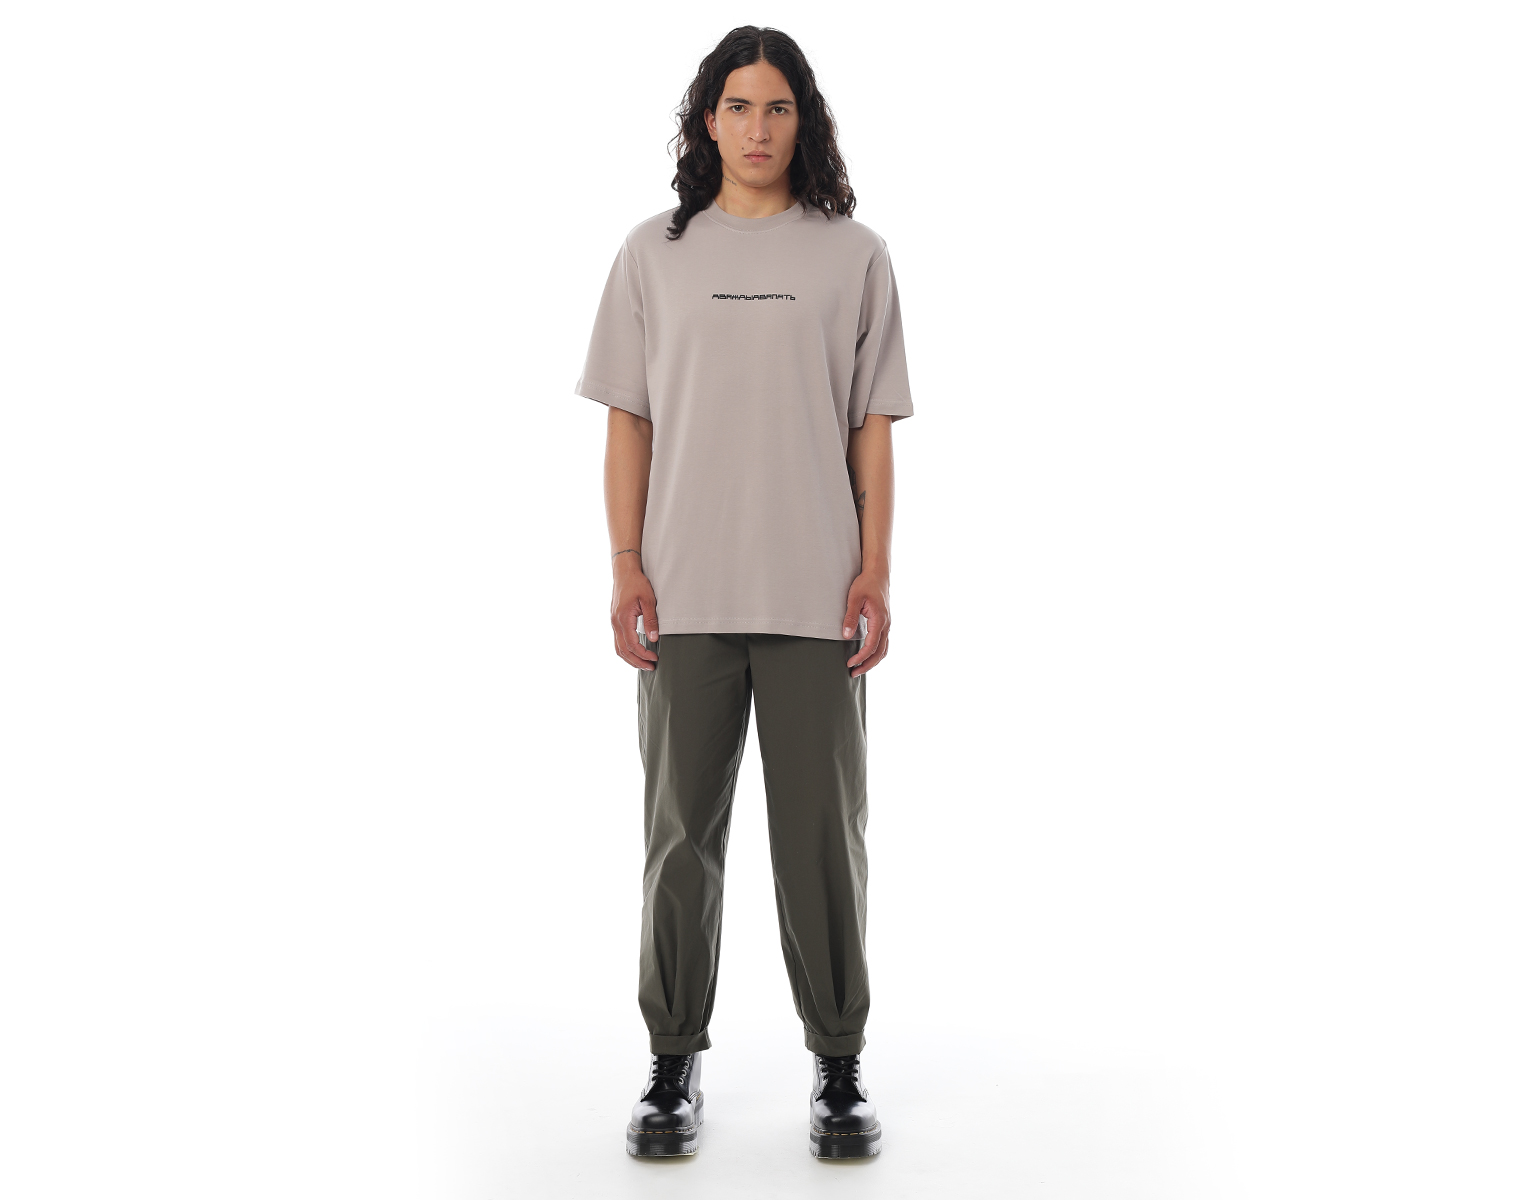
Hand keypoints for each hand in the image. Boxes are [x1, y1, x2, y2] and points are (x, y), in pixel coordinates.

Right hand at [611, 553, 658, 670]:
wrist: (624, 572)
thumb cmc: (637, 584)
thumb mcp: (648, 600)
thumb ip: (651, 620)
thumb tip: (654, 639)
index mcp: (623, 618)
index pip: (632, 644)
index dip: (644, 654)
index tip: (655, 658)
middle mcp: (615, 623)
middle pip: (623, 651)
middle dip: (637, 662)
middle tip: (651, 667)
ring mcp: (613, 623)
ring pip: (618, 648)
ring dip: (630, 659)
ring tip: (644, 664)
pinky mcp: (615, 621)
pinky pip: (618, 641)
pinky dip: (626, 651)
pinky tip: (636, 653)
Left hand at [842, 566, 889, 676]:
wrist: (878, 574)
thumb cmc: (866, 584)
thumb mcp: (854, 599)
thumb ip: (850, 618)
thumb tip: (846, 636)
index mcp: (880, 620)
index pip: (871, 645)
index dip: (861, 657)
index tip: (850, 664)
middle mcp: (886, 624)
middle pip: (880, 652)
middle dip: (867, 665)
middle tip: (853, 673)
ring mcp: (887, 624)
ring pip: (884, 649)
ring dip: (873, 661)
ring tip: (859, 669)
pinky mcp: (885, 623)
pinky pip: (884, 643)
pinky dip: (876, 653)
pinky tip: (867, 657)